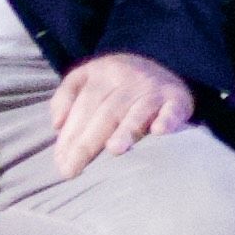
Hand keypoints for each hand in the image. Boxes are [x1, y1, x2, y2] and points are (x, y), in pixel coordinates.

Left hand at [44, 50, 195, 183]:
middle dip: (87, 143)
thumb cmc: (116, 83)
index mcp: (103, 72)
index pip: (84, 106)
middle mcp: (129, 78)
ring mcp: (154, 89)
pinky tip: (159, 132)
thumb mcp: (88, 76)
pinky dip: (167, 120)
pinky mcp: (177, 99)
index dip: (70, 134)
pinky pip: (172, 109)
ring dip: (127, 130)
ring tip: (115, 150)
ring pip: (137, 111)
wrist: (161, 64)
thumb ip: (66, 95)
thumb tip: (57, 124)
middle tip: (72, 170)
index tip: (60, 162)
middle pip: (106, 112)